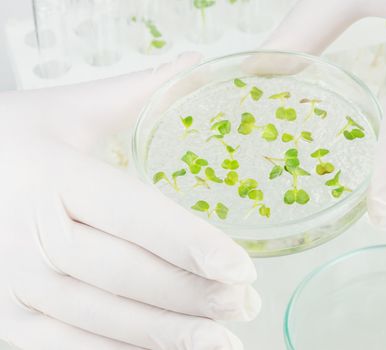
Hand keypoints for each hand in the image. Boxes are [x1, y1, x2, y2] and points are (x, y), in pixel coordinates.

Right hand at [0, 53, 259, 348]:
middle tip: (245, 302)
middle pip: (127, 273)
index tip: (242, 267)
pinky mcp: (4, 320)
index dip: (191, 243)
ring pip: (103, 317)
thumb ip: (134, 91)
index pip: (134, 214)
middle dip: (193, 294)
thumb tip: (194, 62)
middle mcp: (31, 232)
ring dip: (168, 333)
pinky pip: (68, 347)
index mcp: (54, 175)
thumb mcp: (65, 110)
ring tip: (222, 338)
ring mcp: (14, 283)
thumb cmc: (11, 139)